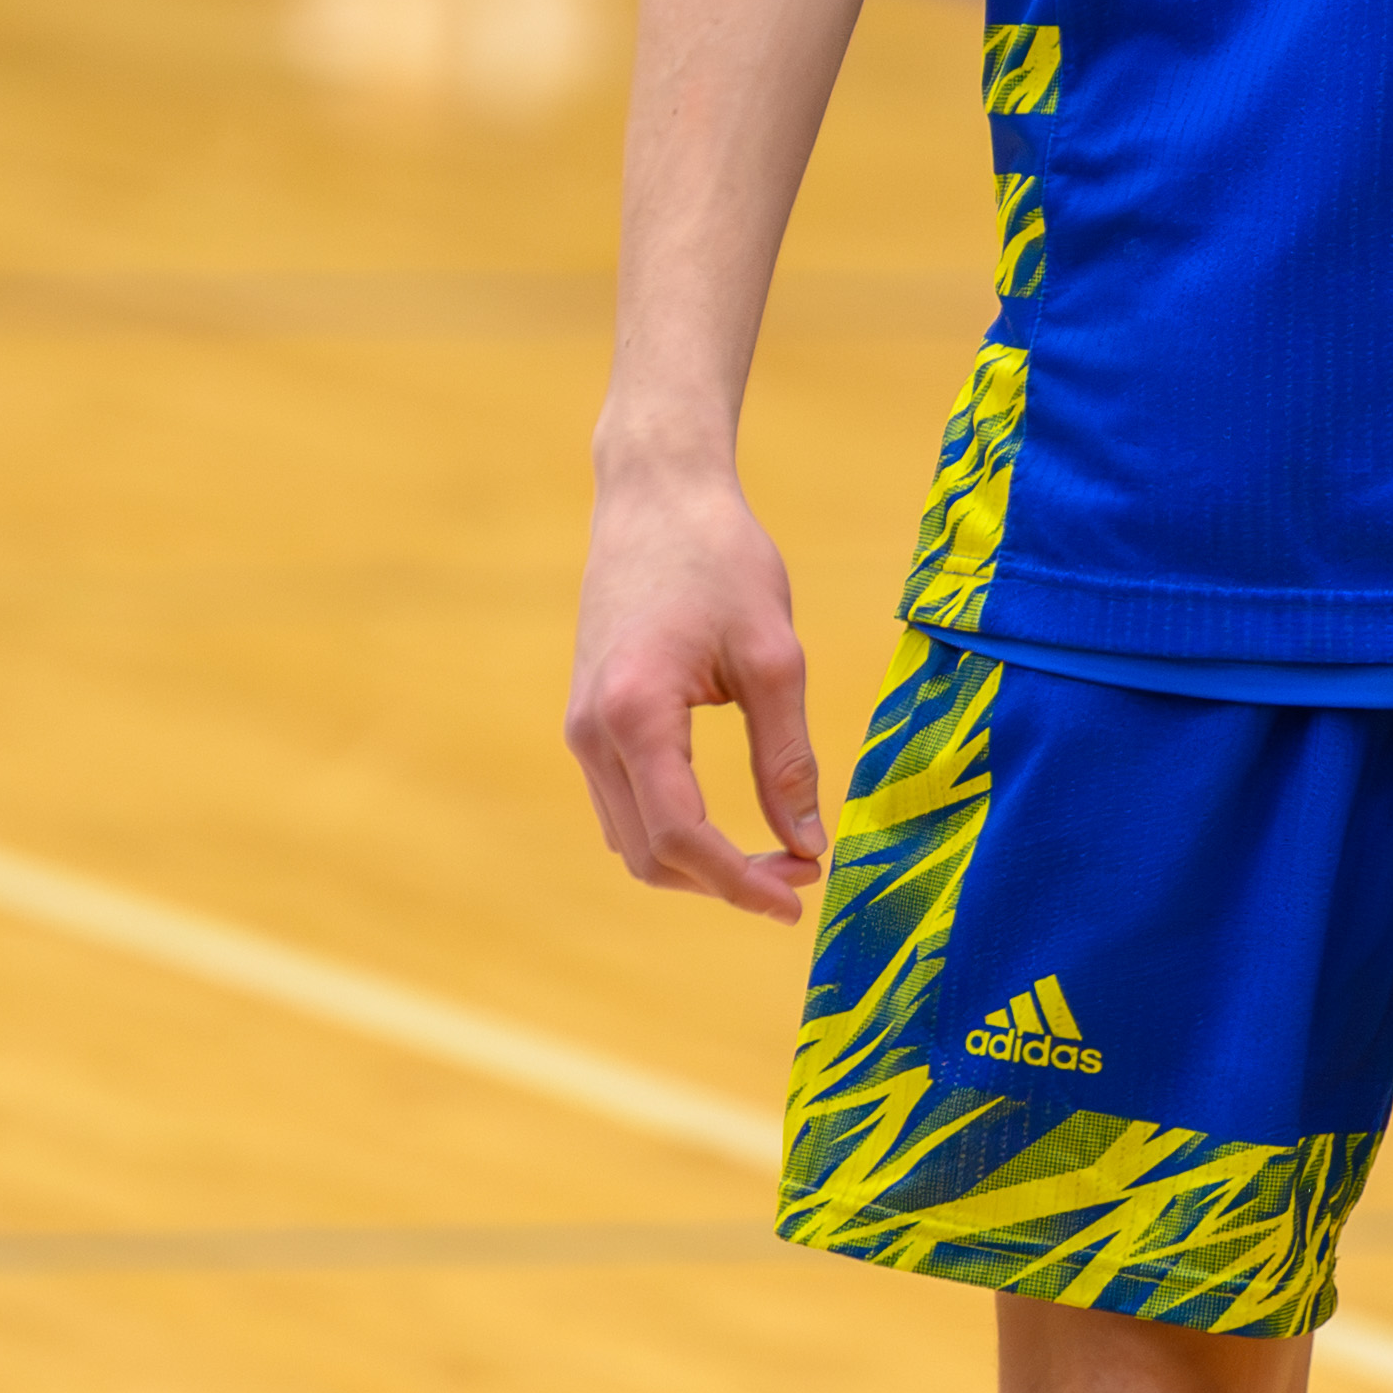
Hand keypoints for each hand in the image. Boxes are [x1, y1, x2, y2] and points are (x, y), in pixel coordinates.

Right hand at [564, 464, 830, 920]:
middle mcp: (591, 732)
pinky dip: (674, 835)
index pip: (682, 836)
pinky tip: (731, 825)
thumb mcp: (774, 656)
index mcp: (636, 714)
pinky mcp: (587, 722)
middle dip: (725, 882)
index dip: (742, 882)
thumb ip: (787, 757)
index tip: (803, 896)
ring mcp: (581, 730)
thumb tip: (811, 844)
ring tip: (778, 853)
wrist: (655, 497)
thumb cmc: (721, 560)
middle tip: (804, 870)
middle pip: (651, 855)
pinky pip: (624, 809)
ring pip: (632, 842)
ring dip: (699, 866)